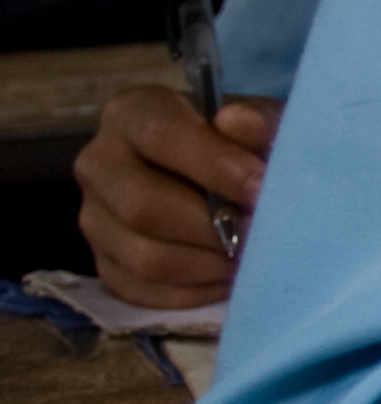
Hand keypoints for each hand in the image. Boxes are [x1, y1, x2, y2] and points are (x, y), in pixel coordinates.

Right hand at [76, 85, 275, 307]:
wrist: (225, 175)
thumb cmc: (243, 142)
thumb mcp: (260, 121)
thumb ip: (257, 121)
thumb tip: (240, 123)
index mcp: (132, 113)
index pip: (162, 137)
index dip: (215, 166)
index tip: (263, 188)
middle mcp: (99, 163)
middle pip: (142, 206)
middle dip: (212, 226)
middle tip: (263, 234)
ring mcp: (95, 218)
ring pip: (144, 257)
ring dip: (208, 264)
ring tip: (252, 258)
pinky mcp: (105, 264)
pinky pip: (144, 290)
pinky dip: (195, 290)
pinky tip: (230, 278)